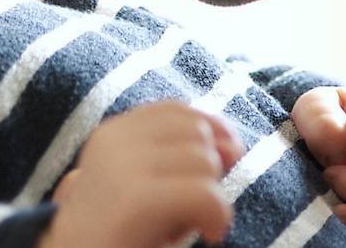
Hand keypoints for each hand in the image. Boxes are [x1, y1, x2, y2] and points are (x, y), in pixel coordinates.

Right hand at [41, 101, 244, 247]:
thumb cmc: (116, 234)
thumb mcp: (141, 184)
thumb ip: (174, 157)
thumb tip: (232, 147)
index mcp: (113, 133)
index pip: (175, 111)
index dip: (211, 129)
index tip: (227, 161)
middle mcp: (115, 141)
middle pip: (195, 132)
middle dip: (213, 168)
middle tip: (199, 206)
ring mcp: (123, 167)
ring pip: (205, 161)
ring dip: (214, 196)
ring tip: (196, 224)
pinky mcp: (136, 199)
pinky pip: (204, 193)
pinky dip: (218, 215)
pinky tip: (210, 234)